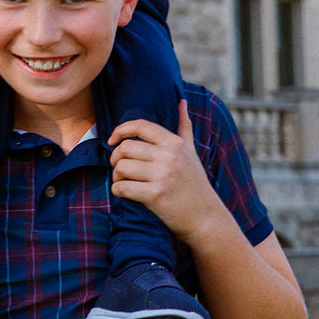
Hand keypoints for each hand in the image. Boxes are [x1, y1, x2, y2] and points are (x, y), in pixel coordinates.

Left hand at [108, 102, 217, 241]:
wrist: (205, 217)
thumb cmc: (194, 183)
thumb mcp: (191, 152)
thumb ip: (184, 126)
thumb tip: (182, 101)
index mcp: (175, 143)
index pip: (140, 126)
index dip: (121, 130)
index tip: (112, 140)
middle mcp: (169, 156)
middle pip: (125, 148)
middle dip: (116, 158)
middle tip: (119, 168)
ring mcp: (162, 176)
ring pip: (121, 167)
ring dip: (116, 176)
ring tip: (123, 181)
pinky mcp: (155, 196)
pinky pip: (122, 187)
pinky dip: (117, 191)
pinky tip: (124, 193)